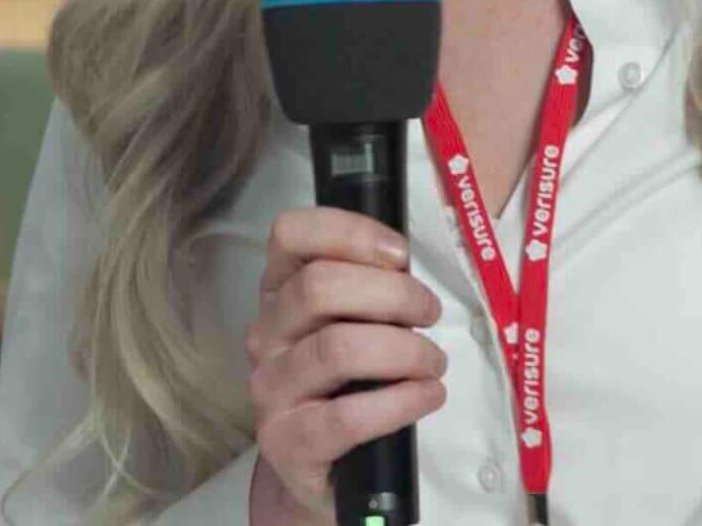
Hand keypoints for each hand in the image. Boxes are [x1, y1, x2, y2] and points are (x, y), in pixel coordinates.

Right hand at [245, 208, 445, 524]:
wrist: (327, 469)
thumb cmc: (349, 383)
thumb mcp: (351, 324)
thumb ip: (367, 287)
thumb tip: (408, 266)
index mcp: (278, 292)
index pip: (291, 234)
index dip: (350, 232)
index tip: (400, 255)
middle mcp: (266, 334)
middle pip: (319, 286)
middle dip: (392, 294)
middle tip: (430, 314)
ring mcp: (270, 390)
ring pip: (336, 348)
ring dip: (403, 350)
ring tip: (435, 364)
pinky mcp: (288, 443)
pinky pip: (346, 417)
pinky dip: (399, 402)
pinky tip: (428, 396)